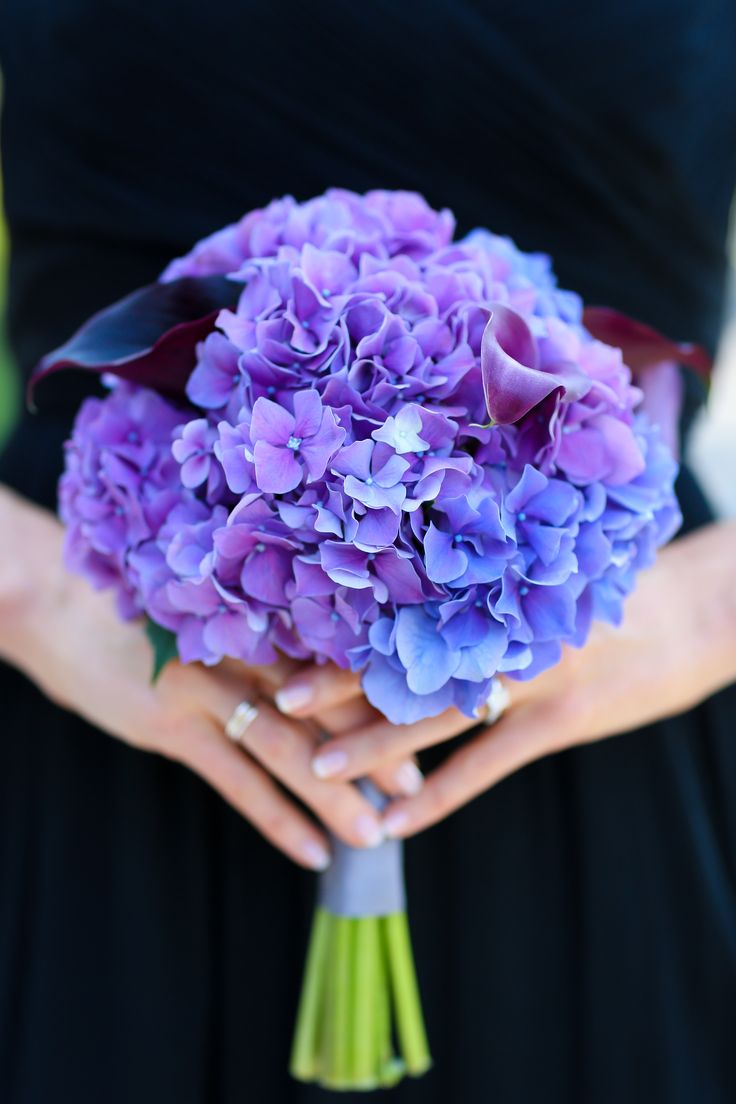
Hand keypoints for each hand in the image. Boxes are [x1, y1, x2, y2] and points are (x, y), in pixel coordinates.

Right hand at [0, 488, 418, 868]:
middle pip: (324, 703)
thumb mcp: (208, 606)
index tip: (422, 720)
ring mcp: (206, 684)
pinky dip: (277, 819)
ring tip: (374, 834)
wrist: (55, 605)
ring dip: (334, 794)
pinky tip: (310, 852)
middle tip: (415, 787)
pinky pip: (236, 780)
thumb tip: (322, 666)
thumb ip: (260, 629)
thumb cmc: (141, 606)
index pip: (335, 655)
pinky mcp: (170, 722)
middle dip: (374, 748)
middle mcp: (241, 644)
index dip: (380, 692)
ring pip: (287, 747)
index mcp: (258, 612)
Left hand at [274, 520, 735, 837]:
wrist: (704, 611)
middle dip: (337, 682)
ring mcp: (532, 672)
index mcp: (495, 583)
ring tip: (317, 771)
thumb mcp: (550, 572)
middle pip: (403, 657)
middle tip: (275, 701)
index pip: (402, 604)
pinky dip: (441, 794)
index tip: (288, 630)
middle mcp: (502, 625)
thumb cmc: (622, 586)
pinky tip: (400, 821)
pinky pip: (487, 764)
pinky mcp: (563, 720)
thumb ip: (490, 587)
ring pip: (435, 713)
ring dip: (374, 745)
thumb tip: (424, 593)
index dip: (345, 622)